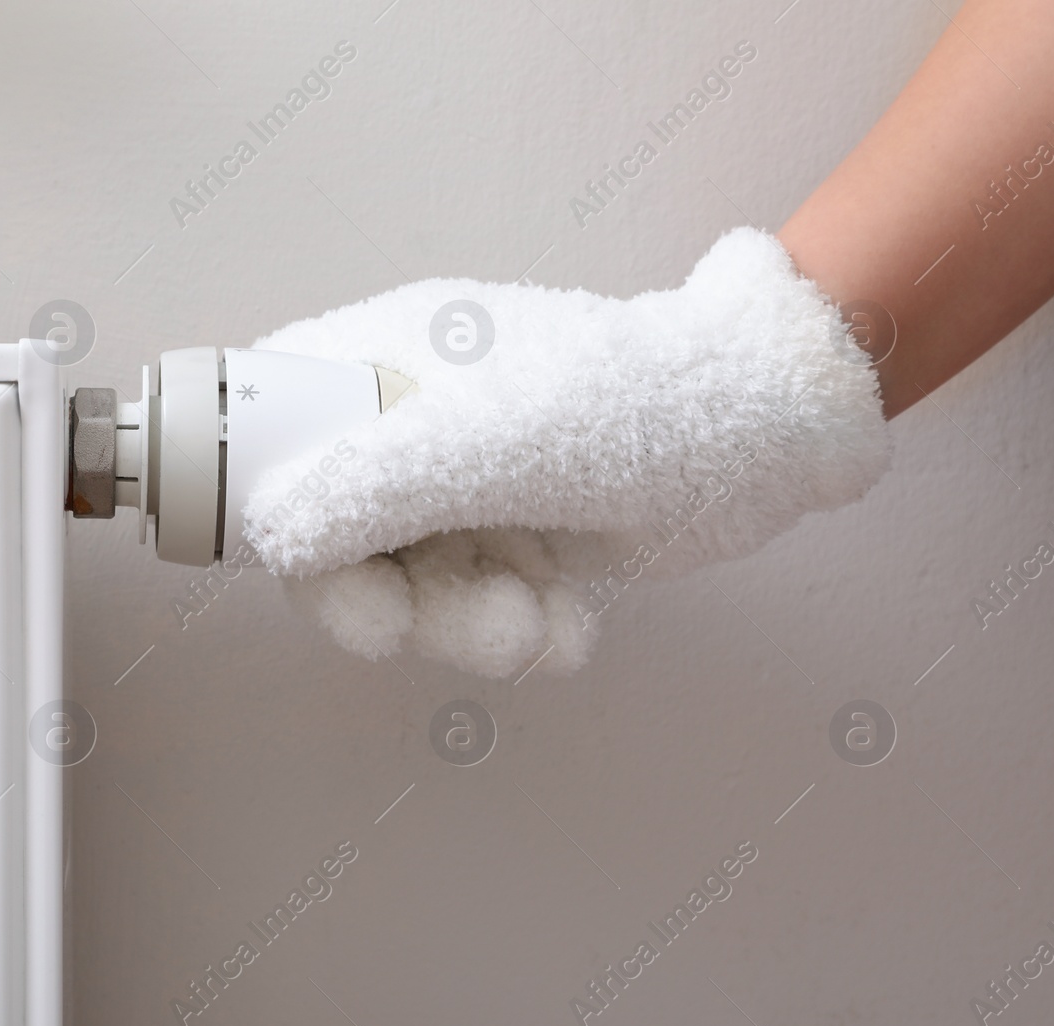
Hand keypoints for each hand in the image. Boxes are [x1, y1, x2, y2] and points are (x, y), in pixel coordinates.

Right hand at [244, 227, 891, 676]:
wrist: (779, 434)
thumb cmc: (640, 404)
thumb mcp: (497, 438)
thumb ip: (377, 483)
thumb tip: (274, 535)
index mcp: (388, 365)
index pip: (275, 429)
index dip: (274, 501)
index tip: (316, 564)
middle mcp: (415, 427)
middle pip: (338, 534)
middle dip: (384, 595)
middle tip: (405, 632)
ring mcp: (467, 488)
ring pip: (413, 588)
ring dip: (465, 626)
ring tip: (532, 628)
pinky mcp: (518, 539)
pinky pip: (480, 607)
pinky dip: (520, 632)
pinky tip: (567, 628)